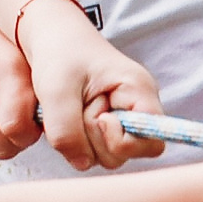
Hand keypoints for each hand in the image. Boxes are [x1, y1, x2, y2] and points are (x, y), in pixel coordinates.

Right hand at [0, 16, 41, 159]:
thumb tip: (51, 134)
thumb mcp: (31, 71)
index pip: (14, 127)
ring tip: (2, 119)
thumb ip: (41, 104)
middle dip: (14, 142)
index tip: (32, 128)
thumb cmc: (2, 55)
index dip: (28, 137)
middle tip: (19, 125)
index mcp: (6, 75)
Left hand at [16, 0, 164, 169]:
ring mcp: (120, 120)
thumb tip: (81, 163)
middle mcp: (136, 109)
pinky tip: (68, 115)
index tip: (98, 118)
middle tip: (76, 105)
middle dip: (91, 137)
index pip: (152, 143)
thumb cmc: (58, 54)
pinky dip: (75, 138)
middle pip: (123, 154)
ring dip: (80, 138)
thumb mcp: (56, 90)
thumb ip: (67, 131)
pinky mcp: (103, 126)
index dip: (121, 141)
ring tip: (71, 106)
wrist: (50, 37)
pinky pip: (92, 149)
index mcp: (139, 92)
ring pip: (105, 155)